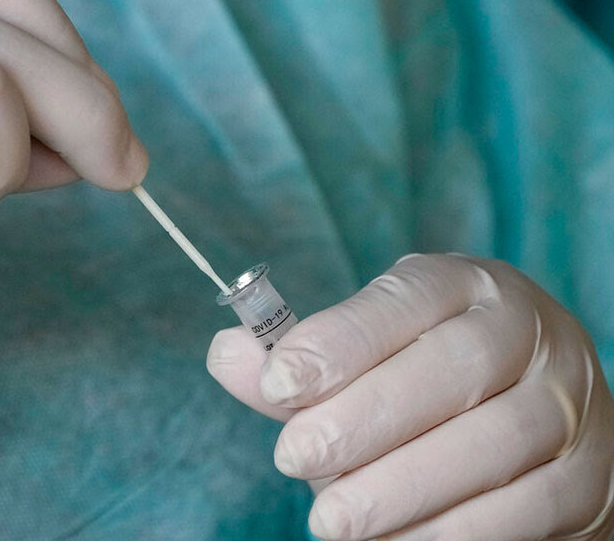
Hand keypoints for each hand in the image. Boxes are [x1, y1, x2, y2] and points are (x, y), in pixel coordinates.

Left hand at [207, 254, 613, 539]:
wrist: (539, 417)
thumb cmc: (426, 379)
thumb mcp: (367, 354)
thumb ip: (300, 362)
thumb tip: (226, 354)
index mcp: (465, 286)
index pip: (405, 299)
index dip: (339, 340)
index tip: (277, 384)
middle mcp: (528, 334)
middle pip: (454, 369)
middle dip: (365, 418)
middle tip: (294, 457)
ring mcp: (569, 403)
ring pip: (494, 443)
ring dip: (403, 488)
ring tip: (330, 519)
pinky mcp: (588, 477)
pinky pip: (527, 508)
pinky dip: (453, 531)